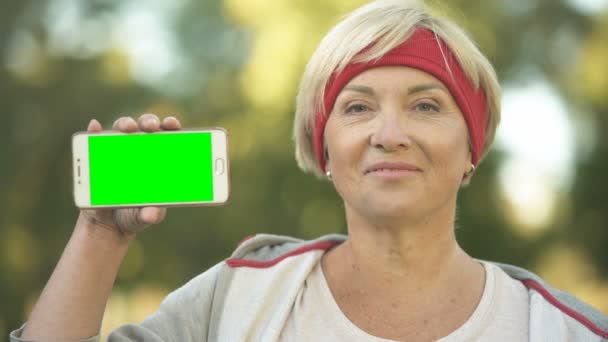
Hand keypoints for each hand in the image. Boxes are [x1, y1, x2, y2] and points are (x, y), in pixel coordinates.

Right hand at [78, 114, 181, 239]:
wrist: (109, 223)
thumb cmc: (135, 213)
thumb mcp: (146, 215)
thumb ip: (152, 214)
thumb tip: (152, 214)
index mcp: (158, 158)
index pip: (167, 135)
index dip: (170, 125)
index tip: (172, 124)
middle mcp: (140, 148)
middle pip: (146, 127)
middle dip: (150, 122)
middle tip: (151, 126)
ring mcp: (118, 150)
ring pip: (123, 129)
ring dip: (126, 124)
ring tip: (129, 128)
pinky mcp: (98, 155)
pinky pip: (95, 139)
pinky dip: (94, 131)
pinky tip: (94, 127)